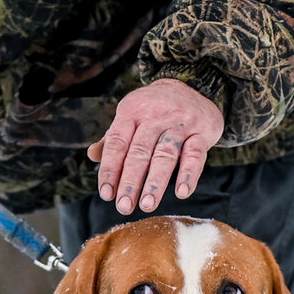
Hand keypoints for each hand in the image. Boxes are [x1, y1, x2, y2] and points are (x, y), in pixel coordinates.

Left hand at [87, 79, 224, 213]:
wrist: (192, 87)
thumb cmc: (153, 111)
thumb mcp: (130, 117)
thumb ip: (112, 138)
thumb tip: (92, 155)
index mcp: (132, 112)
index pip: (117, 143)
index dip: (110, 170)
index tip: (106, 194)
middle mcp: (155, 116)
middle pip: (140, 152)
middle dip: (131, 182)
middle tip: (124, 206)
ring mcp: (179, 123)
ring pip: (165, 154)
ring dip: (156, 182)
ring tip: (147, 204)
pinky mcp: (201, 132)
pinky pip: (195, 154)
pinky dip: (189, 174)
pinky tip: (182, 192)